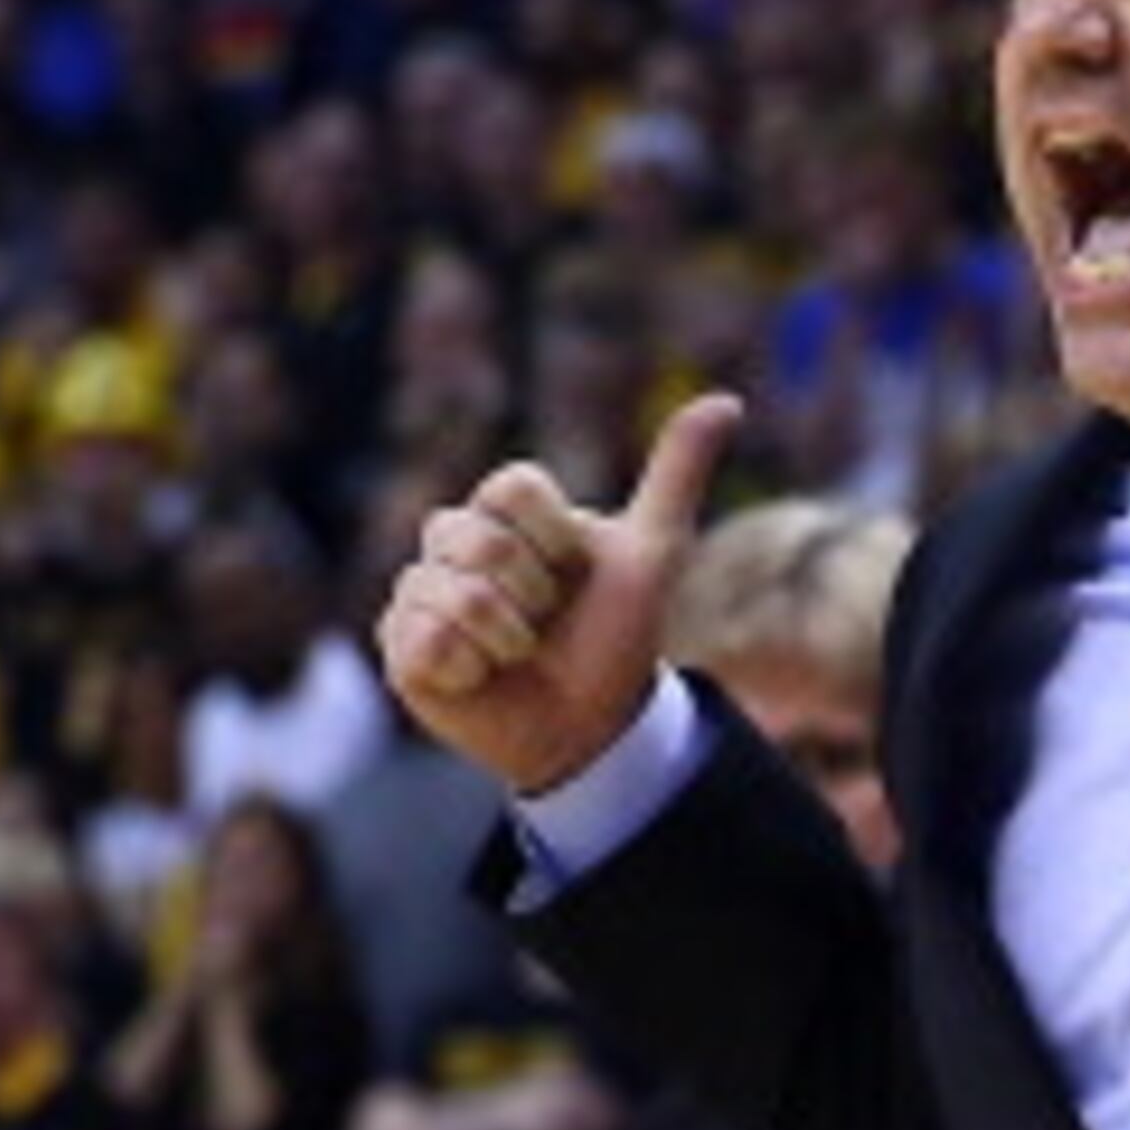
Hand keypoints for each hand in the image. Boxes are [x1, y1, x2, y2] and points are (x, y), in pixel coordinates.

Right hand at [377, 391, 740, 799]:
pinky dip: (472, 669)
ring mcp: (420, 592)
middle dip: (535, 595)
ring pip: (456, 596)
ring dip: (509, 640)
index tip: (572, 574)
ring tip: (518, 656)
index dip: (554, 539)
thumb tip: (727, 401)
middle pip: (481, 539)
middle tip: (546, 624)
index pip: (512, 487)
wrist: (593, 728)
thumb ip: (677, 474)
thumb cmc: (614, 639)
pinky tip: (483, 678)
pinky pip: (428, 642)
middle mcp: (452, 542)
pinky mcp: (402, 647)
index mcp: (502, 509)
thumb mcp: (654, 554)